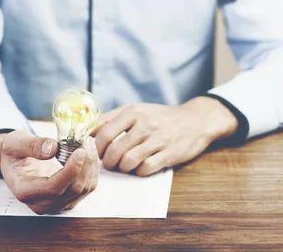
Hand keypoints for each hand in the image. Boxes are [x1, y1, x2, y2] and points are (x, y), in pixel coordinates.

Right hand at [0, 130, 99, 214]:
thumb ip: (31, 145)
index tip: (80, 151)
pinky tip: (88, 154)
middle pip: (72, 189)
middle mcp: (40, 203)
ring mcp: (55, 204)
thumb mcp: (15, 143)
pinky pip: (86, 188)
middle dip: (85, 164)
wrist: (15, 161)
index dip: (70, 171)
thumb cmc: (13, 152)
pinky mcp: (67, 200)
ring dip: (90, 166)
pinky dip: (92, 170)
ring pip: (83, 189)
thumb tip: (53, 148)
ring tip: (87, 143)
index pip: (53, 188)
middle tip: (86, 141)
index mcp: (24, 191)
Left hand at [91, 97, 237, 176]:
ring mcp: (157, 139)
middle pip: (112, 150)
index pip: (102, 131)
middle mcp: (144, 123)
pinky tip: (140, 166)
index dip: (94, 145)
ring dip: (122, 168)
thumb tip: (87, 130)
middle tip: (109, 162)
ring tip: (124, 165)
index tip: (94, 151)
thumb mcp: (137, 110)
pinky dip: (138, 171)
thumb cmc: (160, 117)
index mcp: (132, 111)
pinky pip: (145, 169)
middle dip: (107, 161)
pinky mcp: (169, 154)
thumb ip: (112, 118)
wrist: (196, 120)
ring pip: (127, 161)